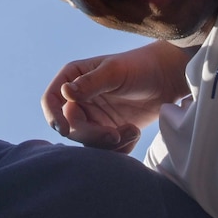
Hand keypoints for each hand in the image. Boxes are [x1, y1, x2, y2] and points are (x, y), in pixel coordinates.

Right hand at [41, 44, 187, 151]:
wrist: (167, 79)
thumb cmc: (140, 66)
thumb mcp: (115, 71)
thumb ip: (90, 83)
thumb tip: (65, 92)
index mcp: (73, 79)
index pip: (51, 100)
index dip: (53, 116)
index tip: (65, 129)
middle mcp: (79, 100)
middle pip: (70, 127)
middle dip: (92, 135)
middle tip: (115, 134)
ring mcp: (93, 118)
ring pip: (88, 142)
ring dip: (110, 143)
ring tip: (133, 131)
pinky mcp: (109, 132)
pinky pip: (106, 150)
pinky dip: (120, 148)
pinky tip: (135, 133)